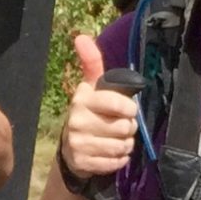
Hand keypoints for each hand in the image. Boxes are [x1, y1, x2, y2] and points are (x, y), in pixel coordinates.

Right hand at [58, 34, 138, 179]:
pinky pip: (116, 162)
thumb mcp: (91, 87)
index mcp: (82, 98)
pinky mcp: (82, 162)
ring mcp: (78, 143)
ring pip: (121, 146)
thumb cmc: (90, 111)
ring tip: (117, 139)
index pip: (116, 103)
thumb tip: (81, 37)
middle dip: (129, 127)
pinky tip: (111, 153)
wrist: (71, 147)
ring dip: (126, 144)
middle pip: (123, 127)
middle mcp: (76, 120)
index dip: (129, 108)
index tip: (129, 109)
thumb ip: (92, 62)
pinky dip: (120, 159)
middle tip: (122, 126)